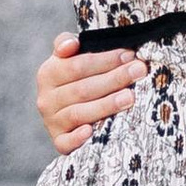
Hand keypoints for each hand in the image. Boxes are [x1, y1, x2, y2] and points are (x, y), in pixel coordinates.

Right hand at [34, 30, 138, 155]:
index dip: (105, 60)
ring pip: (80, 113)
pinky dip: (77, 138)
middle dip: (114, 78)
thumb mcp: (71, 58)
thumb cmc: (79, 79)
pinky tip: (91, 131)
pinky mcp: (59, 142)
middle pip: (83, 88)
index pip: (78, 65)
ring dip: (106, 105)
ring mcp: (52, 122)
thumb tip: (71, 44)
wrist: (69, 113)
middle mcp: (46, 99)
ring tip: (130, 97)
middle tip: (139, 71)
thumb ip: (67, 43)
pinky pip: (65, 142)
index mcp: (49, 73)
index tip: (130, 55)